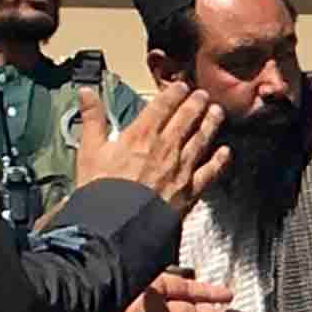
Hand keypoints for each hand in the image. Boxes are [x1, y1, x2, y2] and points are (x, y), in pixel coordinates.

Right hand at [91, 79, 224, 205]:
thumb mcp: (89, 150)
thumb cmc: (101, 191)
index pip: (162, 107)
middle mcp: (165, 148)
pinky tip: (225, 152)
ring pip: (201, 140)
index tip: (181, 85)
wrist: (117, 225)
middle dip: (196, 104)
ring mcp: (181, 169)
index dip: (173, 93)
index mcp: (141, 135)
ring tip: (217, 112)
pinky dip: (219, 160)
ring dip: (210, 124)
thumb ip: (91, 118)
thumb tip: (86, 92)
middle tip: (203, 95)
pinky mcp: (190, 190)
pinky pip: (209, 171)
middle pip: (186, 120)